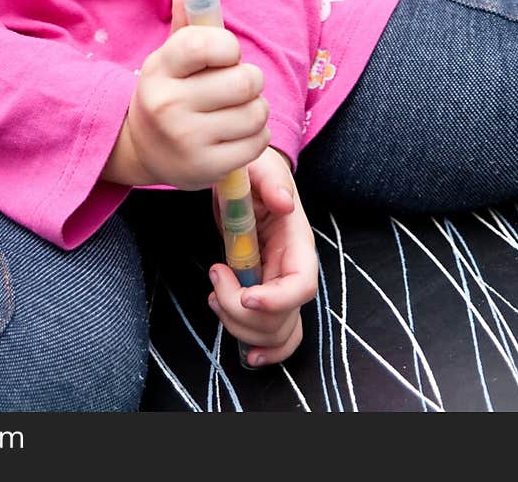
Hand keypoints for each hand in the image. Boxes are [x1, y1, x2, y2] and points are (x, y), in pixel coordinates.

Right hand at [120, 0, 271, 189]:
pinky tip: (237, 133)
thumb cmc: (169, 92)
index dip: (228, 46)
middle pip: (244, 81)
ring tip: (237, 110)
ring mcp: (187, 139)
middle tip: (238, 86)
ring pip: (256, 113)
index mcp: (160, 69)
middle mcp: (169, 104)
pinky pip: (259, 142)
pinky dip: (257, 135)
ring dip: (256, 109)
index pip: (205, 44)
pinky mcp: (206, 168)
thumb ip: (186, 26)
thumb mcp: (169, 60)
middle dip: (251, 80)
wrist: (141, 148)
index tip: (227, 55)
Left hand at [207, 146, 317, 367]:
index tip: (245, 295)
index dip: (276, 300)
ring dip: (240, 327)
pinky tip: (246, 352)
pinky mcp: (265, 294)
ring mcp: (281, 285)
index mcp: (298, 242)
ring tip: (215, 296)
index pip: (302, 285)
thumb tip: (283, 203)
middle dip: (242, 312)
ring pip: (276, 332)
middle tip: (215, 278)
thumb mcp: (258, 166)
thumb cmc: (254, 171)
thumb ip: (270, 181)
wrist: (245, 179)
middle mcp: (295, 269)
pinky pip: (275, 334)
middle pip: (284, 317)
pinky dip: (262, 348)